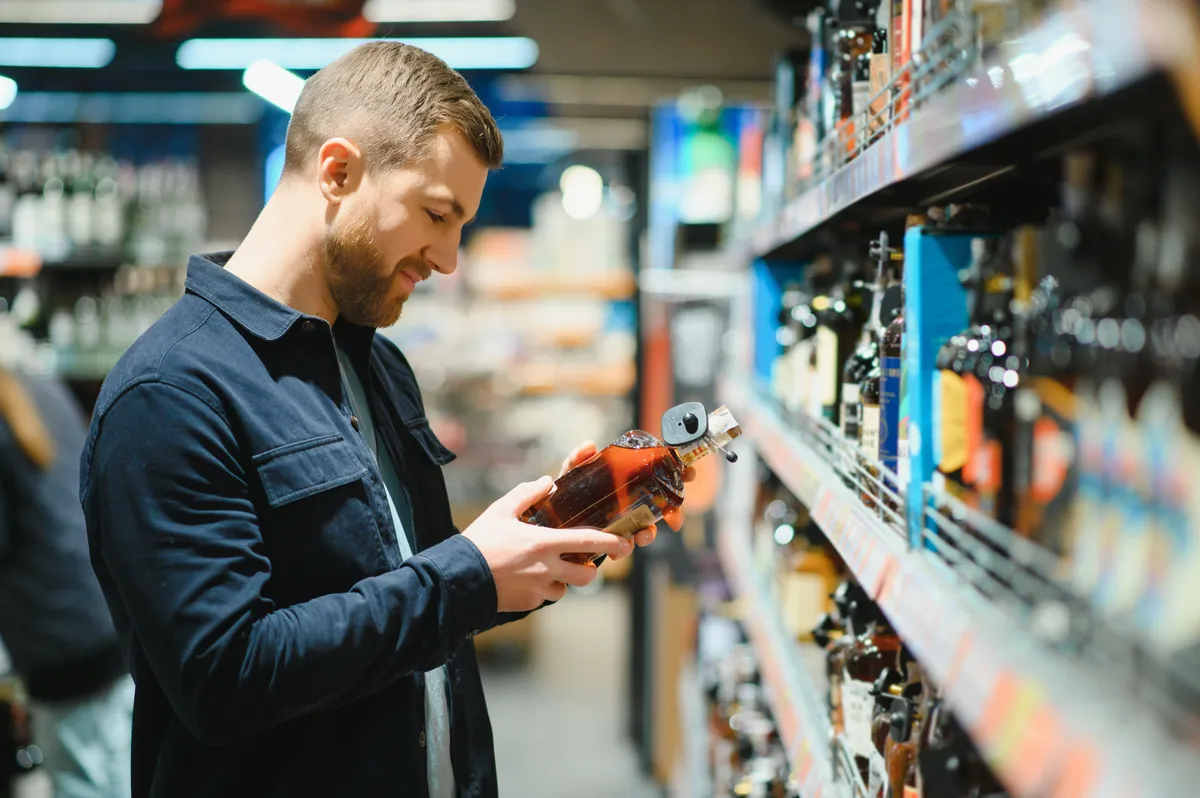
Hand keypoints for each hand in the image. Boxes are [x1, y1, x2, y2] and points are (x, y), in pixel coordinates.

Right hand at [462, 476, 633, 612]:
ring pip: (565, 589)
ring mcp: (538, 588)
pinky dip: (540, 590)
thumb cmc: (479, 542)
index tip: (625, 543)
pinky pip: (543, 597)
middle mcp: (547, 568)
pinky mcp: (528, 603)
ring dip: (562, 581)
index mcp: (545, 542)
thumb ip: (526, 494)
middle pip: (587, 575)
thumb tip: (546, 481)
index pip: (589, 542)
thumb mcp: (500, 511)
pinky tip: (523, 579)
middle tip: (580, 561)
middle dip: (589, 569)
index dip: (612, 543)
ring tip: (543, 569)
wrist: (457, 578)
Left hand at [559, 440, 698, 554]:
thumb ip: (577, 459)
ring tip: (643, 537)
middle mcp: (630, 501)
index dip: (678, 472)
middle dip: (675, 513)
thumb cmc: (563, 494)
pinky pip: (624, 546)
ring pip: (647, 529)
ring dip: (650, 534)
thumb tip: (589, 445)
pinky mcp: (612, 539)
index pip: (658, 474)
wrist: (548, 523)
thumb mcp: (570, 474)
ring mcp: (623, 522)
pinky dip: (624, 549)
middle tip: (675, 520)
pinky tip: (618, 551)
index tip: (690, 472)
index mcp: (626, 481)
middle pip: (662, 506)